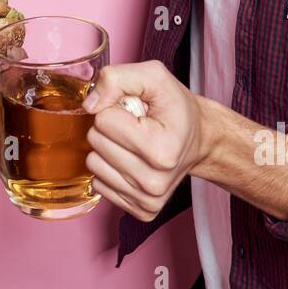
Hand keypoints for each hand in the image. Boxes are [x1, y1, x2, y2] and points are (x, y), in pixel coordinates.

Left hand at [81, 60, 204, 221]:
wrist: (198, 138)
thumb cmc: (175, 108)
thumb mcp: (153, 77)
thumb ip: (117, 78)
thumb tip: (89, 105)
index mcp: (162, 150)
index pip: (103, 121)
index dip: (115, 108)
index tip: (137, 112)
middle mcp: (155, 182)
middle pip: (96, 143)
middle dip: (110, 128)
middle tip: (136, 126)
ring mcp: (148, 200)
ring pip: (93, 165)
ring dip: (108, 148)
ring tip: (133, 143)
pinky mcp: (141, 212)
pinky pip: (99, 184)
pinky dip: (111, 168)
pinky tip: (132, 161)